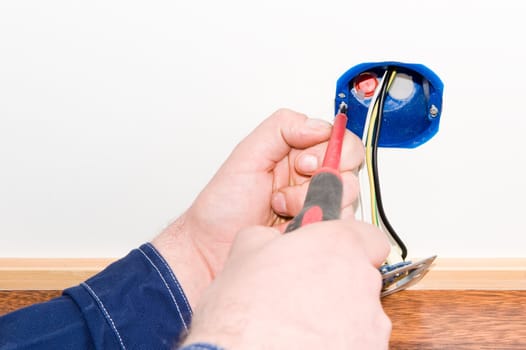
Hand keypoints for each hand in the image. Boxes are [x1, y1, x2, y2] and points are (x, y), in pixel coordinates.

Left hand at [152, 109, 363, 306]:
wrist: (211, 249)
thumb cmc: (223, 205)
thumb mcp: (247, 154)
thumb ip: (282, 127)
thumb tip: (320, 126)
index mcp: (296, 153)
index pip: (340, 141)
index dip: (330, 150)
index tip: (302, 163)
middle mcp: (311, 178)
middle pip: (350, 169)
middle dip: (323, 177)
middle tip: (290, 186)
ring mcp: (317, 207)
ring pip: (347, 198)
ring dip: (310, 203)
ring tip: (280, 209)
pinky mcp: (318, 233)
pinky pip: (339, 226)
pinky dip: (314, 224)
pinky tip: (289, 227)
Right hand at [182, 219, 390, 349]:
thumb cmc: (245, 315)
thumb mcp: (243, 255)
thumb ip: (267, 237)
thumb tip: (267, 240)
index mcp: (337, 245)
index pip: (367, 235)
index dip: (345, 244)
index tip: (328, 252)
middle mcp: (362, 280)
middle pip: (360, 273)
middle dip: (336, 280)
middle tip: (303, 290)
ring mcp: (370, 320)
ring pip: (360, 309)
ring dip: (336, 312)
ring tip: (298, 322)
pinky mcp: (369, 349)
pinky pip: (358, 339)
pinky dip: (339, 340)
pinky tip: (307, 341)